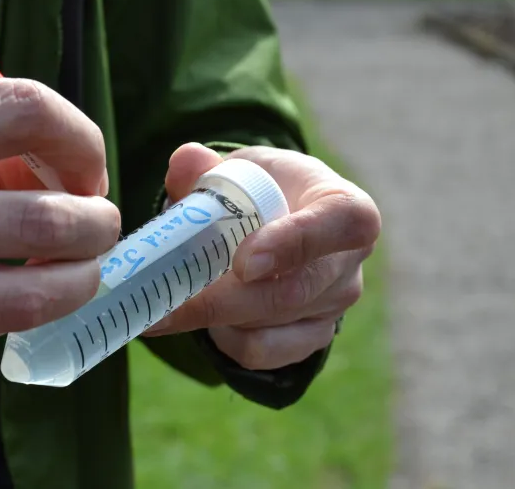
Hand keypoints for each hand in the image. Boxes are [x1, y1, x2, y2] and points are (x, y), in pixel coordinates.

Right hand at [0, 79, 119, 397]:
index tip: (82, 164)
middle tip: (97, 224)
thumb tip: (56, 170)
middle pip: (49, 215)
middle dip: (99, 223)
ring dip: (82, 279)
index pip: (22, 109)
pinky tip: (24, 295)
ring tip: (79, 268)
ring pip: (35, 292)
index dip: (78, 136)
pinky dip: (30, 311)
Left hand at [145, 143, 379, 369]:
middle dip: (222, 300)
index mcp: (346, 207)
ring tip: (171, 297)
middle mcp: (349, 262)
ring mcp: (335, 306)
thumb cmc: (265, 189)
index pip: (343, 224)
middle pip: (292, 292)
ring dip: (213, 316)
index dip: (295, 244)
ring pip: (269, 325)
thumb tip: (185, 161)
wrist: (279, 223)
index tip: (244, 263)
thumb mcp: (243, 168)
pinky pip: (261, 352)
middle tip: (164, 300)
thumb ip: (210, 167)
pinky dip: (223, 338)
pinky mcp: (312, 338)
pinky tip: (203, 316)